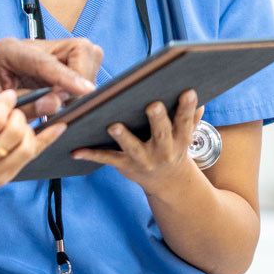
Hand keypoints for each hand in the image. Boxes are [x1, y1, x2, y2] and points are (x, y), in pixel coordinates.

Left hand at [0, 37, 100, 118]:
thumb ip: (25, 105)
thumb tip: (54, 103)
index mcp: (8, 51)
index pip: (47, 61)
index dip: (68, 77)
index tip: (85, 90)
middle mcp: (31, 46)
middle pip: (79, 49)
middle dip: (81, 76)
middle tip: (67, 101)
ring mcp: (44, 53)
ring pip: (85, 57)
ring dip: (80, 82)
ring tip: (61, 102)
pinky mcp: (53, 64)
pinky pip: (80, 69)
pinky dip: (77, 86)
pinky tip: (62, 100)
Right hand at [0, 82, 68, 208]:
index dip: (5, 102)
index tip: (7, 95)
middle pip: (14, 132)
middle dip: (17, 113)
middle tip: (11, 108)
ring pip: (26, 146)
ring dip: (27, 126)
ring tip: (16, 119)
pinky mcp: (5, 179)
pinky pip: (32, 157)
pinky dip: (46, 140)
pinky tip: (58, 126)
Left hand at [73, 89, 204, 195]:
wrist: (168, 182)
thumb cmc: (173, 147)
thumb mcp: (185, 135)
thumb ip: (191, 117)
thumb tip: (198, 95)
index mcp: (180, 139)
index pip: (184, 121)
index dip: (186, 107)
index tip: (188, 91)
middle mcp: (163, 151)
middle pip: (161, 134)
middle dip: (157, 120)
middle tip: (152, 105)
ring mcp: (143, 159)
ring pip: (132, 147)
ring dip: (123, 137)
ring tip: (113, 125)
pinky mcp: (124, 165)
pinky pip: (106, 158)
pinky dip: (90, 155)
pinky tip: (75, 150)